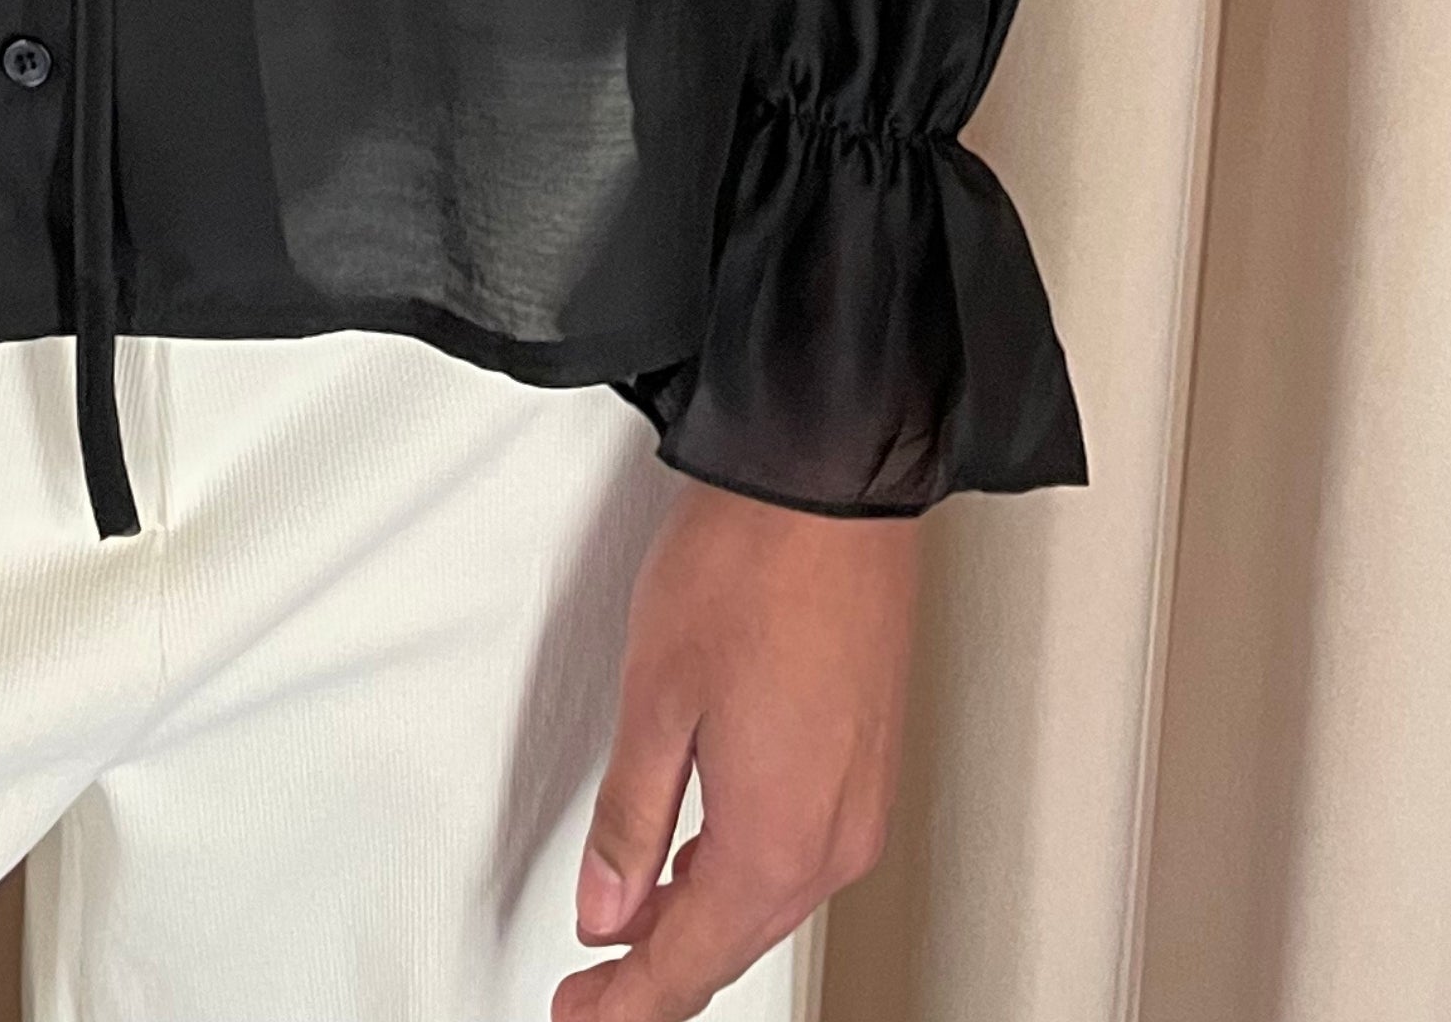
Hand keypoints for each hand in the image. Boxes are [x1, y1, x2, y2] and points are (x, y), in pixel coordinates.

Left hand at [550, 479, 920, 1020]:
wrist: (834, 482)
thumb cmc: (752, 568)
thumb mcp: (654, 698)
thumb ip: (629, 820)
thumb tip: (605, 906)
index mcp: (775, 839)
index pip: (687, 963)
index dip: (625, 1003)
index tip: (580, 1017)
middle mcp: (833, 840)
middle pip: (733, 943)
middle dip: (657, 976)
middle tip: (595, 996)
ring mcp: (861, 802)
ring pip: (768, 901)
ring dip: (699, 924)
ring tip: (633, 932)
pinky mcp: (870, 762)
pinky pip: (800, 854)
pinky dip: (741, 875)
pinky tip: (699, 860)